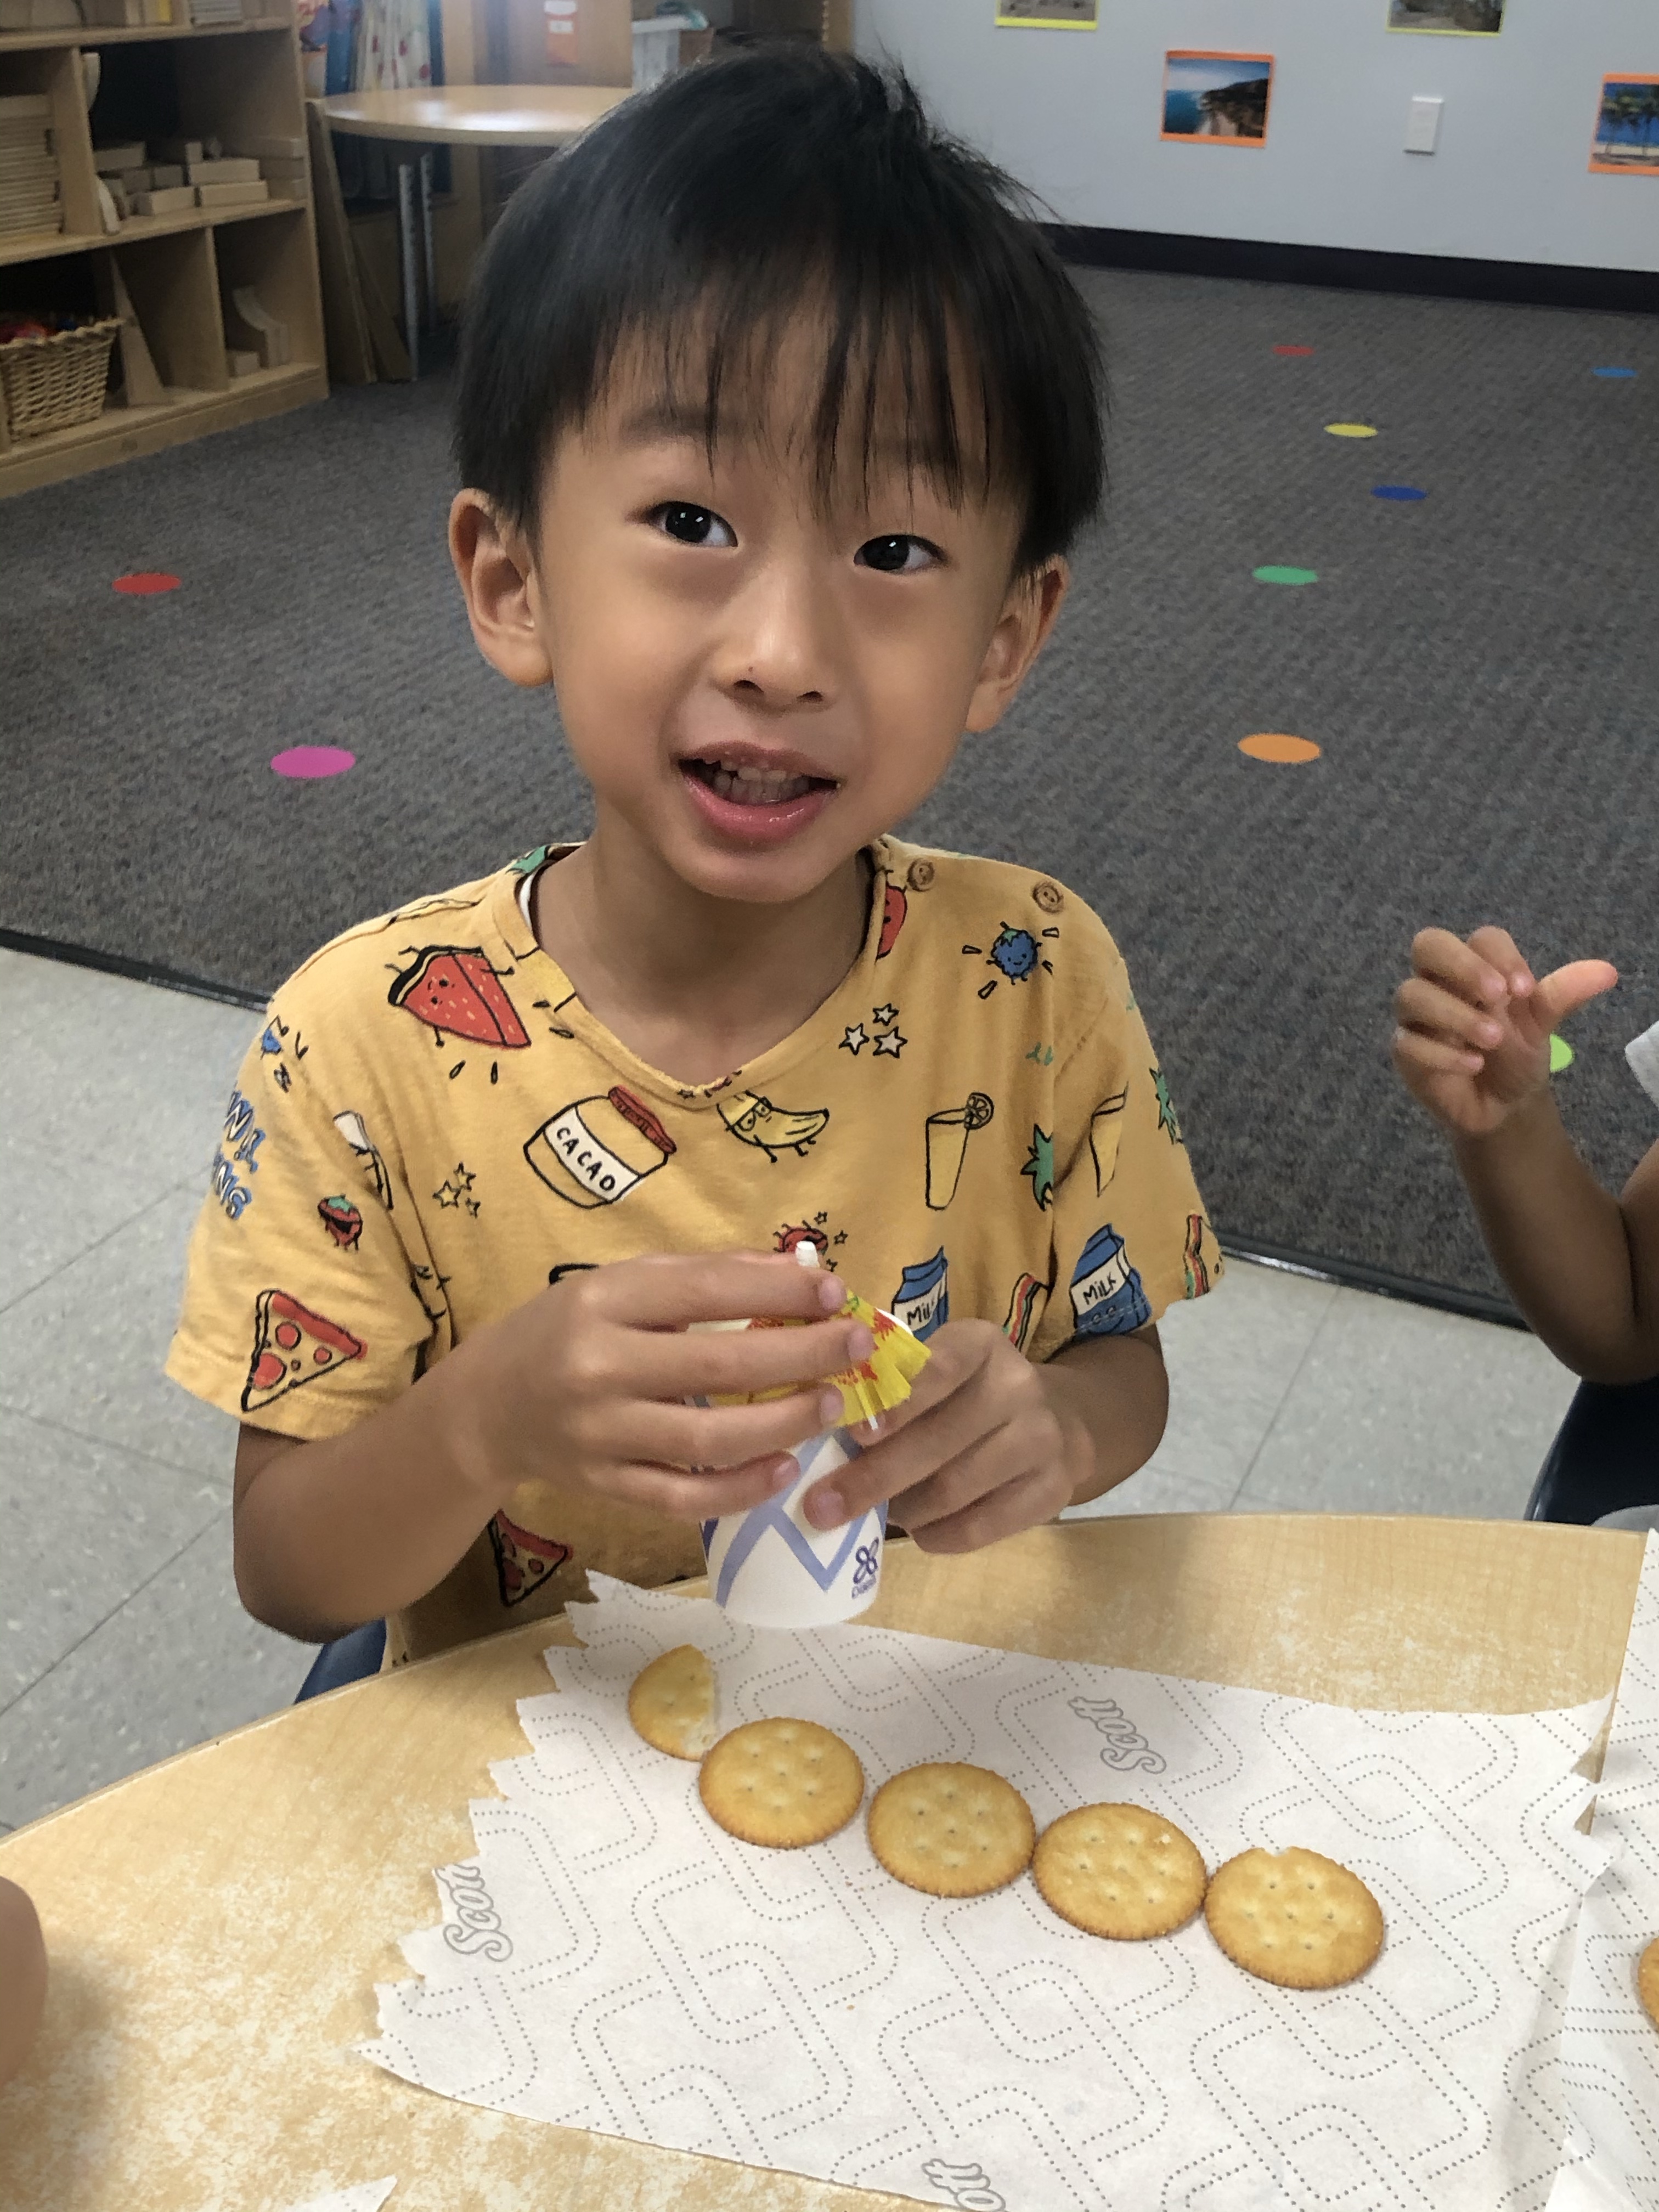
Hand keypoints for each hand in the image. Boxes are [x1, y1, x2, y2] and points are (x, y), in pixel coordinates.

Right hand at [455, 1252, 872, 1522]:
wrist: (486, 1405)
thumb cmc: (568, 1330)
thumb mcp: (621, 1285)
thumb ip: (702, 1276)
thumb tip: (797, 1272)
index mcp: (604, 1300)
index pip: (707, 1291)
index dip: (778, 1293)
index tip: (833, 1292)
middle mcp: (598, 1366)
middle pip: (721, 1365)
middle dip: (802, 1356)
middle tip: (854, 1347)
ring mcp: (601, 1434)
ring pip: (710, 1440)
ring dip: (784, 1424)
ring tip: (831, 1405)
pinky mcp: (604, 1486)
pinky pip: (684, 1498)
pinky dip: (741, 1489)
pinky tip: (785, 1469)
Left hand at [801, 1319, 1082, 1552]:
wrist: (1056, 1422)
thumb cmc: (967, 1396)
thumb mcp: (938, 1370)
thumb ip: (890, 1388)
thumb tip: (819, 1430)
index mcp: (981, 1345)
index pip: (938, 1369)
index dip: (895, 1404)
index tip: (852, 1434)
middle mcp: (1018, 1387)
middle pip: (936, 1442)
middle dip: (871, 1478)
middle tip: (821, 1506)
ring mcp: (1041, 1441)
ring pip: (953, 1489)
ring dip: (900, 1509)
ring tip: (868, 1516)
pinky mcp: (1052, 1492)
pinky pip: (979, 1527)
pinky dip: (936, 1535)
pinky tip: (917, 1530)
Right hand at [1392, 925, 1615, 1140]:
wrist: (1502, 1106)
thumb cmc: (1516, 1053)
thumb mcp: (1541, 1023)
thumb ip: (1564, 995)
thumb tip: (1608, 972)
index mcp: (1474, 966)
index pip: (1480, 938)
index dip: (1501, 956)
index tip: (1525, 989)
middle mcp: (1439, 981)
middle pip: (1428, 945)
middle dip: (1462, 966)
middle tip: (1497, 996)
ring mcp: (1417, 1016)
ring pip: (1412, 994)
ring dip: (1456, 1015)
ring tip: (1492, 1040)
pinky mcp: (1404, 1050)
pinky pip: (1408, 1042)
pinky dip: (1443, 1053)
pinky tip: (1472, 1066)